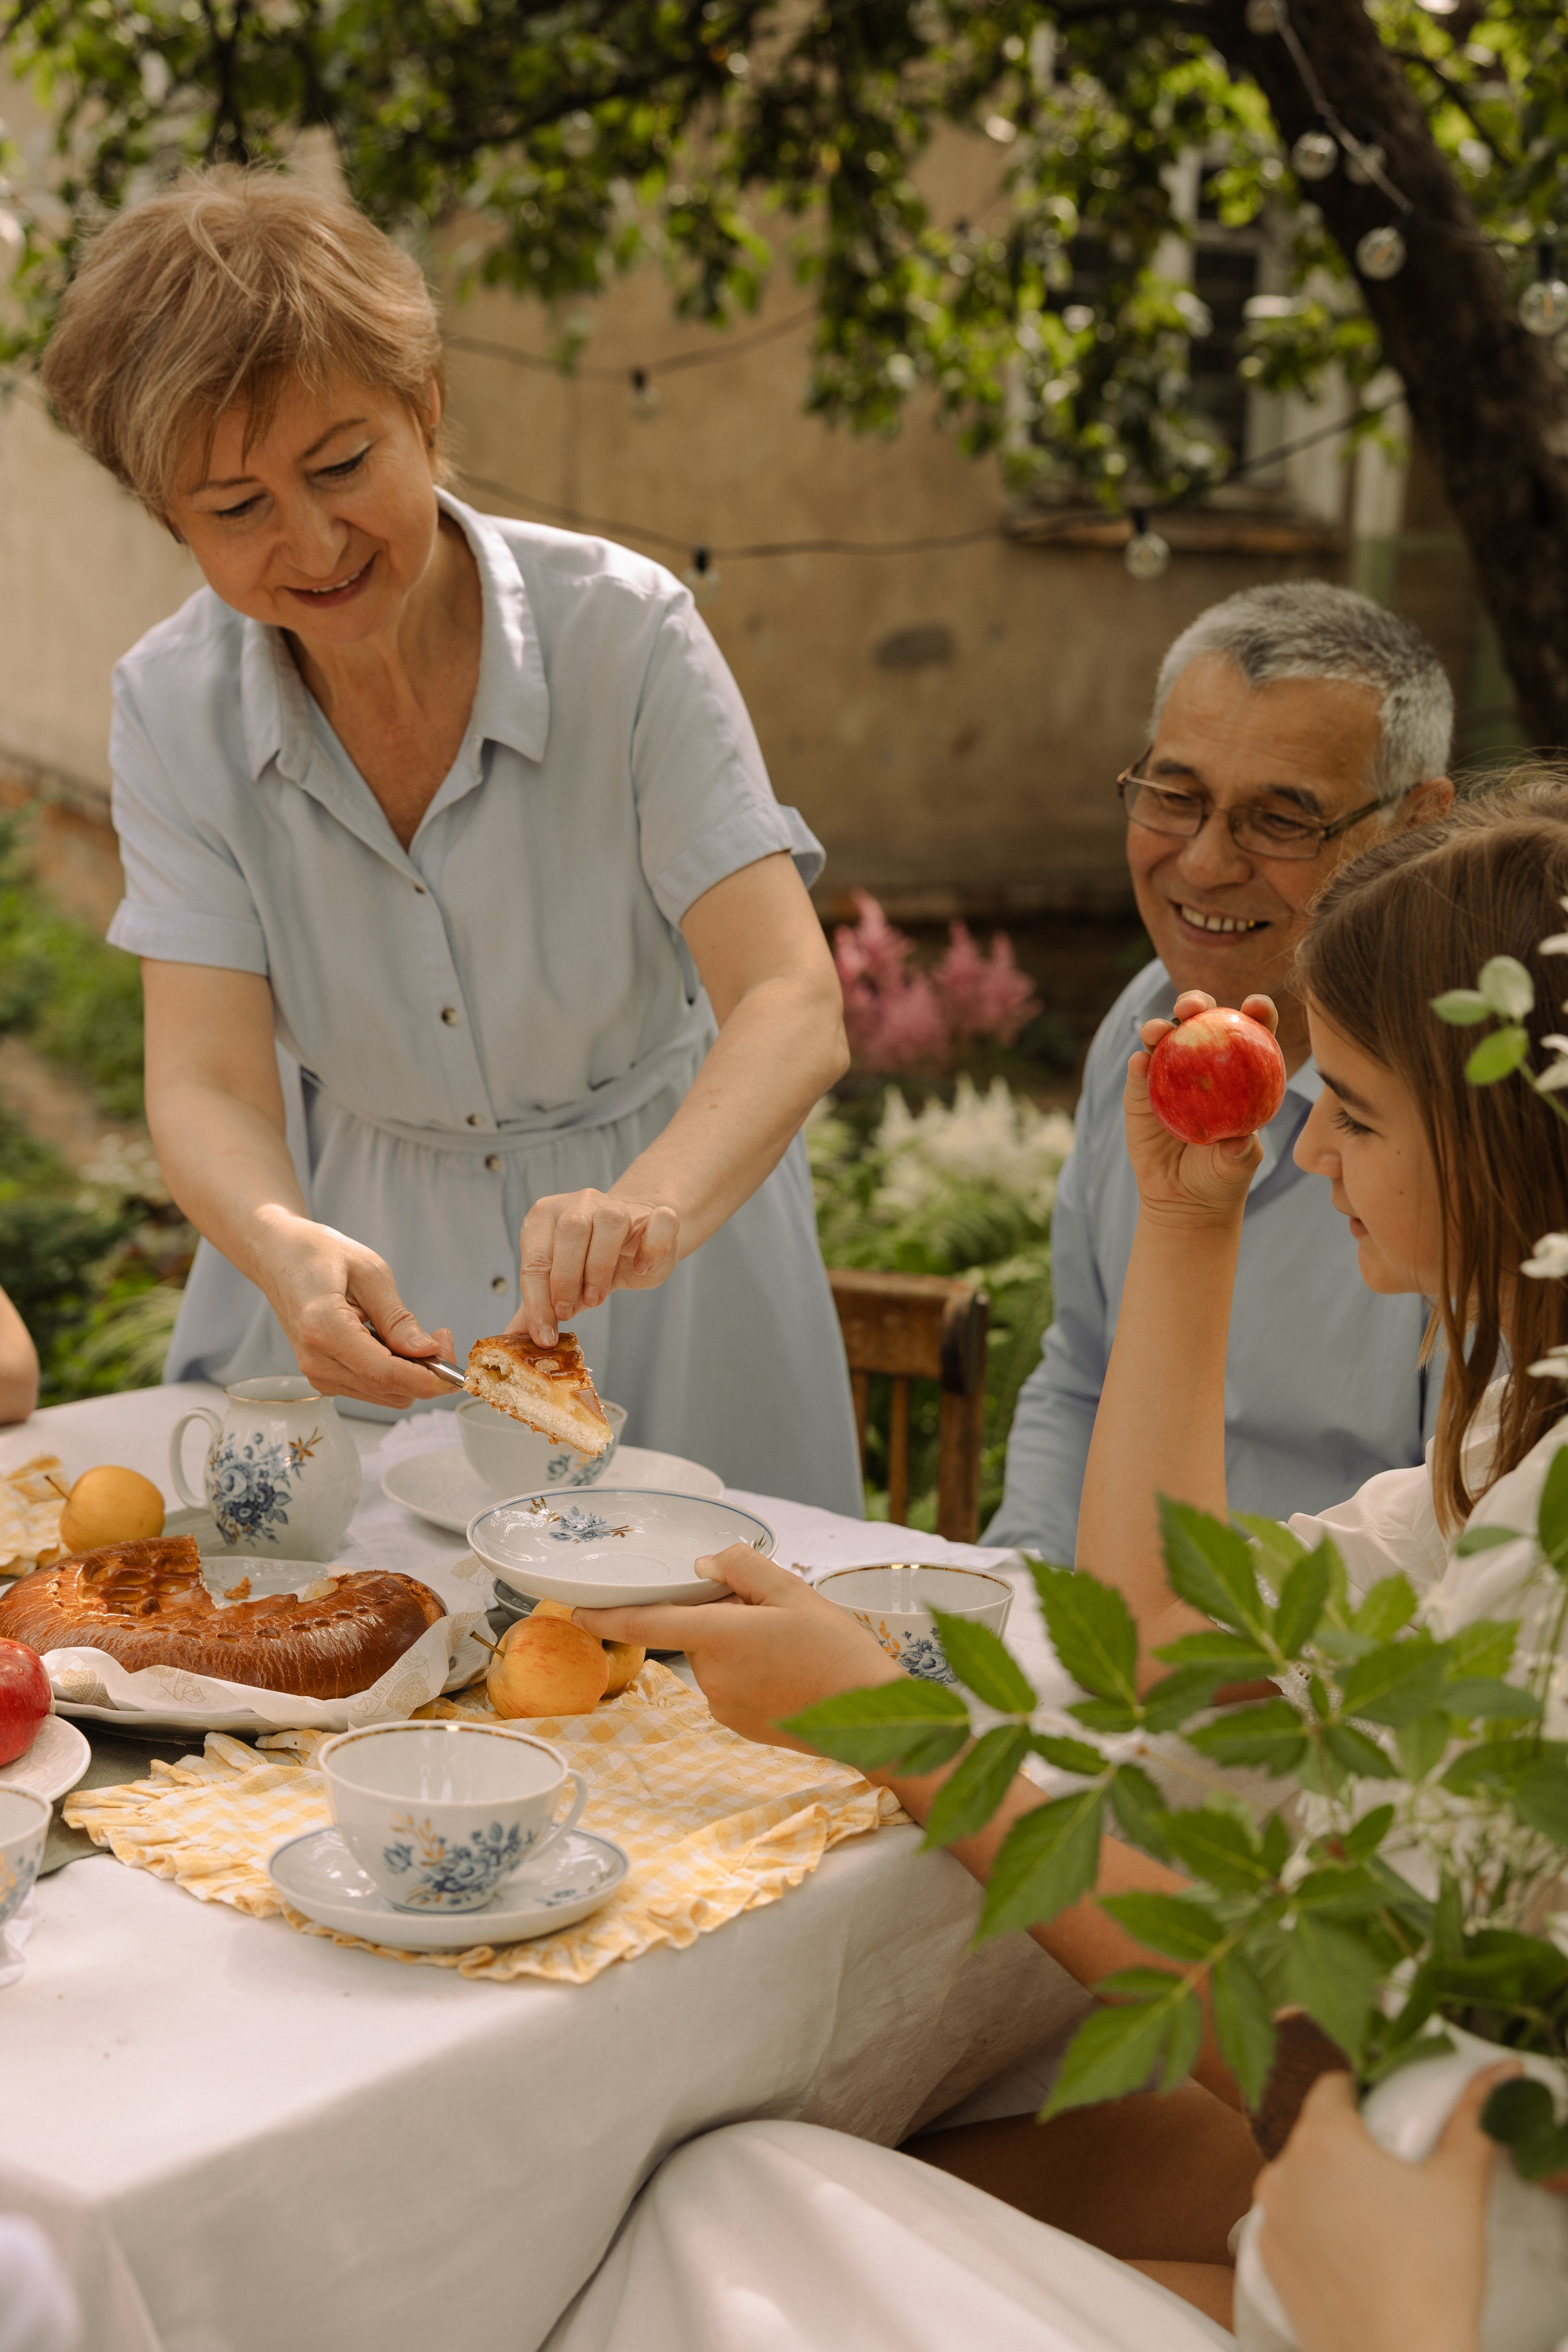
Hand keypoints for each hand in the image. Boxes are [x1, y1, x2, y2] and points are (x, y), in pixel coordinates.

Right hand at [259, 1217, 455, 1406]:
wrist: (278, 1257)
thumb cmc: (319, 1255)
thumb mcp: (369, 1272)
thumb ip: (398, 1318)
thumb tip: (427, 1351)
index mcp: (324, 1328)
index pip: (386, 1374)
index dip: (429, 1379)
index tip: (457, 1370)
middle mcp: (316, 1360)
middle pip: (390, 1390)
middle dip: (427, 1372)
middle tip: (440, 1334)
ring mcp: (317, 1373)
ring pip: (385, 1395)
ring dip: (411, 1373)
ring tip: (413, 1334)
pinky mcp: (322, 1377)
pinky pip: (372, 1388)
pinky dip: (393, 1372)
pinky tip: (390, 1342)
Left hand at [512, 1188, 679, 1344]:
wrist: (635, 1238)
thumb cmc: (591, 1259)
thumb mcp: (561, 1282)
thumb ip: (538, 1305)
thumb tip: (513, 1337)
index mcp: (547, 1216)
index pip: (536, 1258)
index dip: (538, 1302)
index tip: (545, 1335)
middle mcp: (581, 1203)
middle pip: (570, 1231)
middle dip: (566, 1279)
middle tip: (569, 1312)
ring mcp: (619, 1204)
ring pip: (610, 1222)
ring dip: (600, 1266)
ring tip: (596, 1297)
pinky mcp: (654, 1215)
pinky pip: (659, 1222)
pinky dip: (651, 1247)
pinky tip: (640, 1269)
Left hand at [574, 1546, 901, 1748]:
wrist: (870, 1717)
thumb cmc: (837, 1651)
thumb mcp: (795, 1592)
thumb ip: (742, 1570)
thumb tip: (703, 1568)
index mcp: (721, 1639)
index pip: (647, 1626)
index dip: (606, 1618)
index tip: (575, 1611)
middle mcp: (712, 1677)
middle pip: (695, 1633)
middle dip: (721, 1616)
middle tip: (773, 1614)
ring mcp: (723, 1706)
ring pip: (714, 1658)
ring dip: (736, 1643)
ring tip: (789, 1645)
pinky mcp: (737, 1724)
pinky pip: (728, 1683)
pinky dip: (748, 1669)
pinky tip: (787, 1669)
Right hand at [1125, 988, 1278, 1227]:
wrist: (1182, 1198)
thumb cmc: (1221, 1176)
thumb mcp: (1238, 1166)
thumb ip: (1242, 1153)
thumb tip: (1238, 1143)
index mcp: (1239, 1072)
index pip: (1251, 1033)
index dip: (1257, 1012)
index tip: (1256, 1004)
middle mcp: (1202, 1065)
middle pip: (1200, 1022)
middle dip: (1196, 1002)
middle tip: (1192, 1007)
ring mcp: (1168, 1075)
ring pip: (1164, 1039)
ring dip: (1160, 1026)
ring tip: (1159, 1031)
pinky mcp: (1140, 1092)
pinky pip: (1139, 1073)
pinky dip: (1139, 1064)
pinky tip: (1140, 1061)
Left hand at [1255, 2064, 1515, 2351]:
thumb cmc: (1431, 2275)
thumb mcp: (1460, 2185)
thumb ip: (1474, 2118)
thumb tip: (1502, 2072)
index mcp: (1322, 2139)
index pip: (1331, 2084)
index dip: (1362, 2090)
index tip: (1388, 2112)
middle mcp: (1281, 2171)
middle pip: (1315, 2134)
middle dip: (1350, 2144)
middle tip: (1394, 2173)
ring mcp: (1268, 2220)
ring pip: (1300, 2180)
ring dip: (1329, 2187)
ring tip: (1377, 2218)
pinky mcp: (1266, 2263)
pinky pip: (1288, 2224)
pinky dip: (1314, 2228)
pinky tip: (1354, 2249)